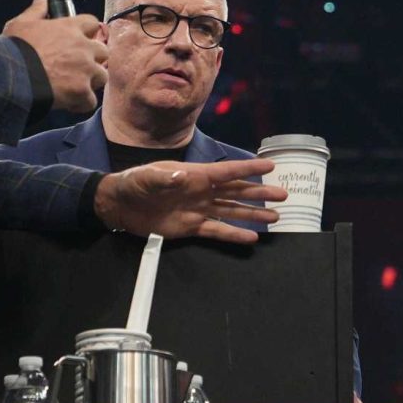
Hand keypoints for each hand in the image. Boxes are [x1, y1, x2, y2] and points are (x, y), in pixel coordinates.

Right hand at [5, 0, 107, 112]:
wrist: (14, 77)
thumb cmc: (16, 49)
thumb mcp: (21, 24)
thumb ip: (35, 11)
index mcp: (70, 28)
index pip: (92, 23)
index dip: (88, 32)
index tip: (82, 39)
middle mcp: (83, 47)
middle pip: (104, 52)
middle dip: (94, 59)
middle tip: (80, 66)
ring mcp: (85, 70)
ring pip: (102, 76)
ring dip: (91, 81)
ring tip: (76, 86)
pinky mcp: (82, 92)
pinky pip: (90, 101)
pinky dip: (81, 103)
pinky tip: (69, 103)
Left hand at [93, 158, 283, 243]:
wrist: (119, 205)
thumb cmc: (133, 183)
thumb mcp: (146, 177)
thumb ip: (164, 178)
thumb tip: (182, 178)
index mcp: (195, 175)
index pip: (227, 171)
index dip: (249, 168)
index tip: (270, 165)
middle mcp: (201, 191)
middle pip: (236, 192)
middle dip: (259, 193)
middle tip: (283, 195)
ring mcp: (198, 209)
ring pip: (231, 211)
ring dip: (252, 214)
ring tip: (275, 218)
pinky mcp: (191, 227)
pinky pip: (217, 230)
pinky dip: (233, 234)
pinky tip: (251, 237)